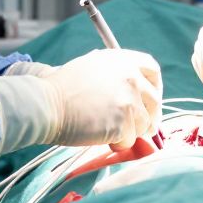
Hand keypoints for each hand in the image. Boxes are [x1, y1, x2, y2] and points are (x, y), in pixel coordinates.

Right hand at [0, 49, 161, 154]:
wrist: (47, 104)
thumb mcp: (92, 66)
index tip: (149, 100)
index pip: (152, 69)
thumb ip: (115, 73)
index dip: (155, 86)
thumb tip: (131, 88)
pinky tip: (101, 136)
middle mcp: (130, 76)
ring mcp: (129, 99)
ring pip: (144, 123)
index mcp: (123, 59)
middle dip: (150, 116)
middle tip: (142, 127)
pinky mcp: (124, 121)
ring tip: (108, 130)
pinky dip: (118, 143)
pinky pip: (129, 139)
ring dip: (130, 132)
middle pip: (155, 99)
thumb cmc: (63, 89)